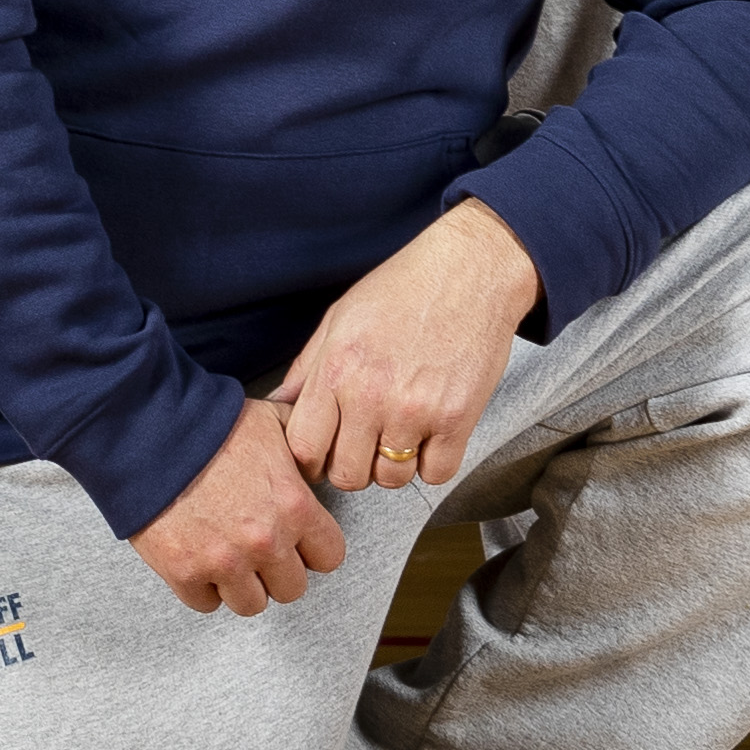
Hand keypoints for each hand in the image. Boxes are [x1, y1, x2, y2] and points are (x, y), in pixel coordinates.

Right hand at [130, 401, 349, 617]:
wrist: (150, 432)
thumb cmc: (211, 425)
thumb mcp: (272, 422)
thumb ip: (305, 447)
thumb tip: (318, 463)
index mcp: (294, 506)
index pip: (329, 556)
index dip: (313, 548)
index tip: (298, 541)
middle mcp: (265, 541)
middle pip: (292, 588)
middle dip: (277, 570)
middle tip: (258, 549)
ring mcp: (225, 562)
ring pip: (252, 604)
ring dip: (242, 584)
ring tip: (228, 558)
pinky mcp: (185, 572)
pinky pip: (206, 603)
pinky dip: (202, 587)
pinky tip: (198, 559)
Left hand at [274, 199, 535, 492]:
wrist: (470, 269)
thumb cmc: (403, 287)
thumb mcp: (339, 318)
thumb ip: (306, 369)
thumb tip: (279, 408)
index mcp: (336, 370)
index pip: (304, 448)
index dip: (310, 459)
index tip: (322, 454)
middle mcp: (371, 396)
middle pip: (346, 475)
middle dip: (351, 465)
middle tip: (364, 443)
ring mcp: (415, 410)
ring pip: (390, 479)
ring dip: (392, 465)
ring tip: (399, 433)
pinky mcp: (457, 418)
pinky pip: (436, 474)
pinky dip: (432, 463)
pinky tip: (431, 435)